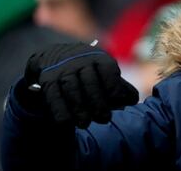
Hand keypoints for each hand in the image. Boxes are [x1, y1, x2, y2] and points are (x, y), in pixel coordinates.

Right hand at [22, 42, 138, 127]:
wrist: (55, 55)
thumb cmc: (88, 70)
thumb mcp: (104, 72)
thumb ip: (119, 86)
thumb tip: (132, 100)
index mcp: (99, 58)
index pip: (108, 70)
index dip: (114, 87)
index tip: (118, 103)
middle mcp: (81, 61)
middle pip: (90, 82)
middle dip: (98, 102)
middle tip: (104, 119)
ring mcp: (64, 69)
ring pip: (72, 88)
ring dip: (79, 108)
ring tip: (85, 124)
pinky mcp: (48, 78)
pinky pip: (54, 95)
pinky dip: (60, 110)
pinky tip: (66, 122)